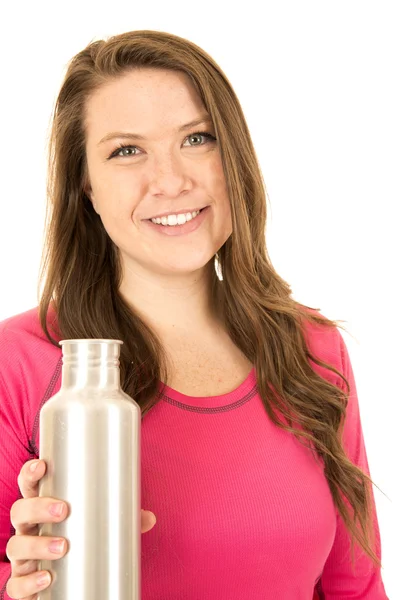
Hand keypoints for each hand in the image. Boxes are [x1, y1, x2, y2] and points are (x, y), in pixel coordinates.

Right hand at [5, 459, 156, 598]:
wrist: (64, 581)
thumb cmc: (76, 539)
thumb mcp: (97, 524)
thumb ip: (122, 519)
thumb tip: (149, 518)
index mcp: (42, 506)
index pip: (29, 485)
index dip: (30, 473)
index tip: (42, 465)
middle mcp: (28, 528)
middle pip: (20, 511)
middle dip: (38, 507)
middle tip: (63, 510)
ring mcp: (23, 555)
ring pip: (17, 545)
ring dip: (38, 545)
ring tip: (62, 546)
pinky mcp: (21, 581)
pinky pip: (16, 583)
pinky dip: (29, 581)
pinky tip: (47, 577)